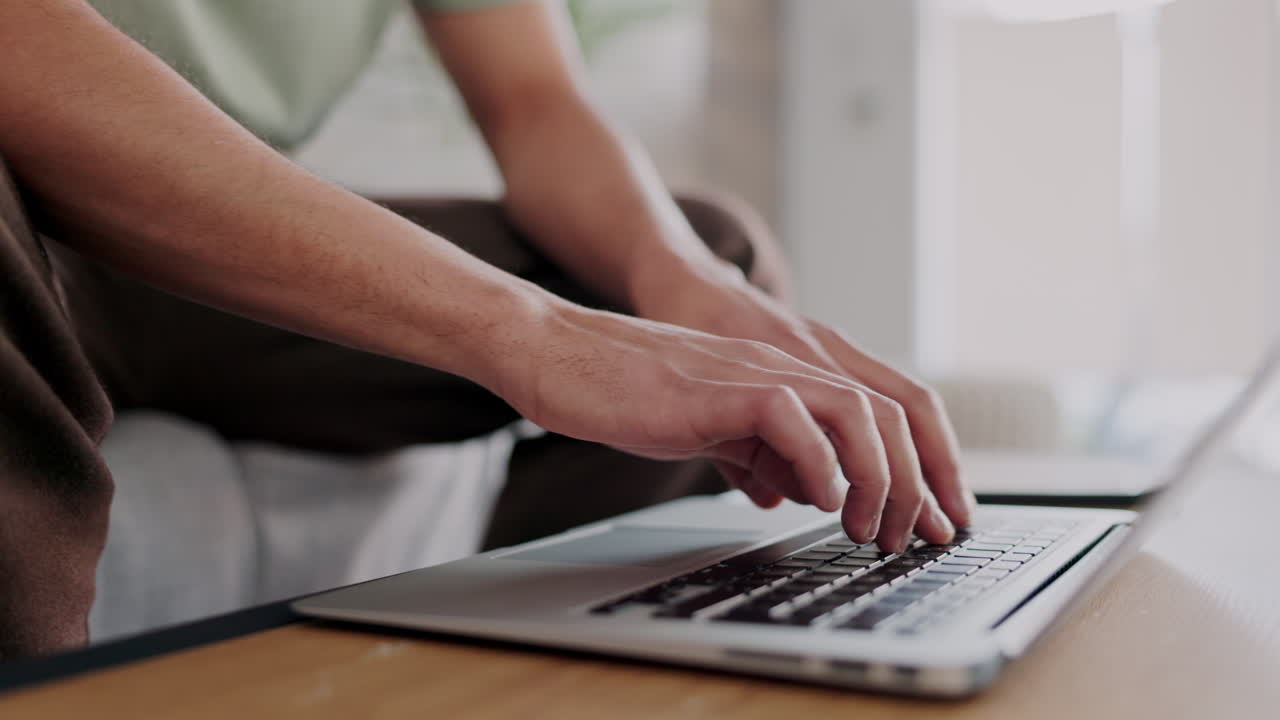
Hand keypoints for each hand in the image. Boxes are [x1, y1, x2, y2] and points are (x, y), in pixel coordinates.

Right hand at [631, 261, 974, 549]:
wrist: (560, 355)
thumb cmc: (625, 393)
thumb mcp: (710, 429)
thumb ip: (757, 451)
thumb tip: (791, 490)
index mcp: (786, 377)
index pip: (883, 411)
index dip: (921, 466)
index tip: (928, 522)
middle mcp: (784, 366)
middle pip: (891, 411)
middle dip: (916, 483)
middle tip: (907, 538)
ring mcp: (755, 373)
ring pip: (858, 411)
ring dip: (879, 477)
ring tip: (867, 527)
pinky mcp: (721, 387)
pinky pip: (795, 417)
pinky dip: (820, 462)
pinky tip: (816, 498)